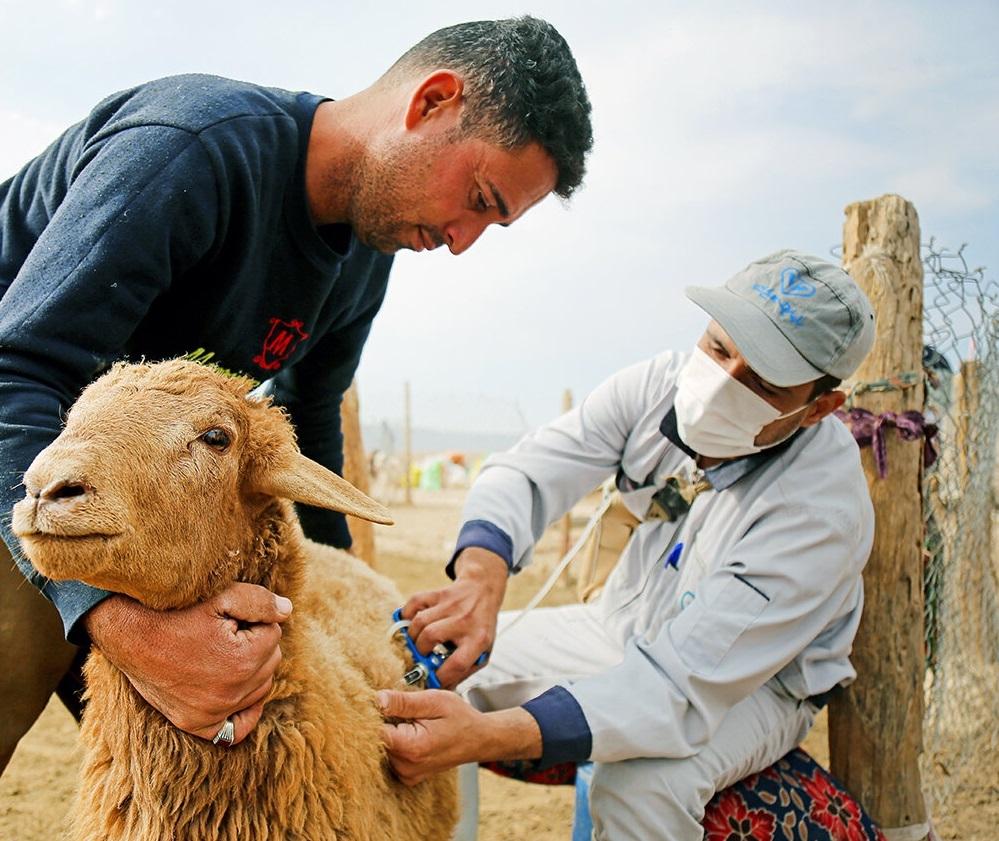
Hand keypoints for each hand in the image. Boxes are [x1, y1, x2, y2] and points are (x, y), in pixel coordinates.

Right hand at [84, 582, 292, 743]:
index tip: (229, 615)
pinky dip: (244, 712)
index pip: (274, 633)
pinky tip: (240, 693)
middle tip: (224, 630)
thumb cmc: (176, 610)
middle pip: (270, 661)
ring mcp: (212, 714)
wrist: (128, 633)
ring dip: (252, 669)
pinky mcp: (195, 724)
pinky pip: (236, 730)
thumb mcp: (223, 595)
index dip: (254, 618)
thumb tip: (288, 612)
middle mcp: (230, 695)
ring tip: (221, 651)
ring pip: (260, 688)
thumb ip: (262, 602)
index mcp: (243, 662)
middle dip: (255, 642)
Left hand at [378, 689, 540, 785]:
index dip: (371, 714)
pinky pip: (390, 757)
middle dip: (382, 722)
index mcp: (411, 747)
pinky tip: (410, 732)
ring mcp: (407, 775)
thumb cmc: (460, 717)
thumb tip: (376, 699)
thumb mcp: (434, 701)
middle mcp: (406, 766)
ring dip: (389, 732)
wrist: (479, 739)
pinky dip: (395, 743)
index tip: (378, 702)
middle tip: (400, 708)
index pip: (373, 732)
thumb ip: (403, 702)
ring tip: (409, 720)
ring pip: (381, 749)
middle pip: (375, 741)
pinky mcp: (408, 776)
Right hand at [401, 547, 507, 687]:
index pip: (457, 663)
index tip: (429, 680)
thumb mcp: (482, 651)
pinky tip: (411, 624)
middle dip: (419, 652)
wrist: (483, 591)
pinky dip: (407, 614)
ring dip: (412, 636)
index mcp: (479, 639)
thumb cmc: (480, 627)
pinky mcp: (439, 593)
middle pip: (431, 636)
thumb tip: (441, 690)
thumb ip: (463, 671)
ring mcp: (451, 604)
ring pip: (420, 621)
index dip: (439, 676)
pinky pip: (414, 602)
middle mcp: (465, 620)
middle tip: (418, 658)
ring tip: (416, 643)